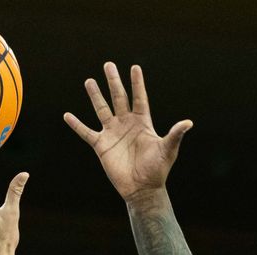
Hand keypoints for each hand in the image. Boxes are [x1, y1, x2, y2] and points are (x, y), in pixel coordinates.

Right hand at [64, 62, 191, 201]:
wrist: (142, 189)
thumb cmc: (157, 169)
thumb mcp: (167, 150)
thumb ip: (175, 134)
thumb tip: (188, 123)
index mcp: (142, 123)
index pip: (139, 98)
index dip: (137, 83)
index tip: (134, 67)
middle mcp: (126, 124)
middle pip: (119, 98)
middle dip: (114, 82)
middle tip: (108, 65)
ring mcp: (112, 134)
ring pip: (102, 110)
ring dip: (95, 96)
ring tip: (89, 81)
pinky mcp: (101, 146)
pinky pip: (86, 133)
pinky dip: (77, 125)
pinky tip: (67, 115)